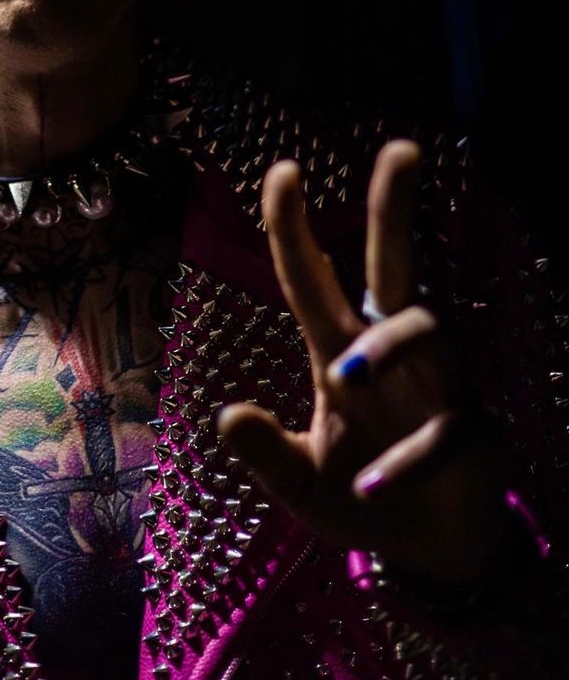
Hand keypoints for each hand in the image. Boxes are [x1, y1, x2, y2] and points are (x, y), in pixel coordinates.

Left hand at [216, 140, 508, 584]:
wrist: (428, 556)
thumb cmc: (358, 494)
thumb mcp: (298, 482)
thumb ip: (265, 453)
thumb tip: (228, 416)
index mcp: (339, 350)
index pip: (311, 278)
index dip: (293, 227)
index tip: (283, 169)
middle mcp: (391, 354)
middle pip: (396, 265)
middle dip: (396, 209)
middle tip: (401, 148)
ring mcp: (439, 388)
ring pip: (428, 329)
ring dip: (387, 344)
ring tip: (342, 376)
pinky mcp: (476, 437)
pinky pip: (451, 429)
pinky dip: (411, 456)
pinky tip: (373, 485)